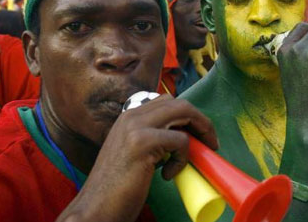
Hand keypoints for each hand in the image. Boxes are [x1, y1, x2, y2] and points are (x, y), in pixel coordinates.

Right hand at [56, 95, 217, 221]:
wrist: (96, 206)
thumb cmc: (118, 185)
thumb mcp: (134, 151)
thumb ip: (151, 135)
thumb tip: (183, 133)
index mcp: (129, 115)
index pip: (167, 101)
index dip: (188, 115)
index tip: (199, 134)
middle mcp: (132, 115)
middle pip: (179, 102)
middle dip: (201, 120)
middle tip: (211, 142)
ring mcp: (136, 126)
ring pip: (184, 112)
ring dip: (200, 133)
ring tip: (198, 155)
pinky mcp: (143, 142)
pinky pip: (181, 140)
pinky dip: (183, 159)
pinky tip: (168, 174)